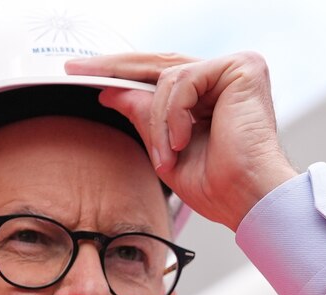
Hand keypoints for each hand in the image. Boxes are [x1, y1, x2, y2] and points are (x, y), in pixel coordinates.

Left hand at [65, 52, 298, 230]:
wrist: (247, 199)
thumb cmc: (218, 186)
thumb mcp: (165, 148)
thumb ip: (143, 116)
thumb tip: (110, 90)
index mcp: (212, 96)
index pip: (162, 75)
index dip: (123, 74)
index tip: (83, 75)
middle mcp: (225, 78)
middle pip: (161, 63)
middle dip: (116, 69)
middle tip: (78, 70)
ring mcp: (235, 70)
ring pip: (168, 78)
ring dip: (157, 121)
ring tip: (167, 155)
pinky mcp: (242, 68)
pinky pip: (183, 80)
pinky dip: (173, 114)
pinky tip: (182, 141)